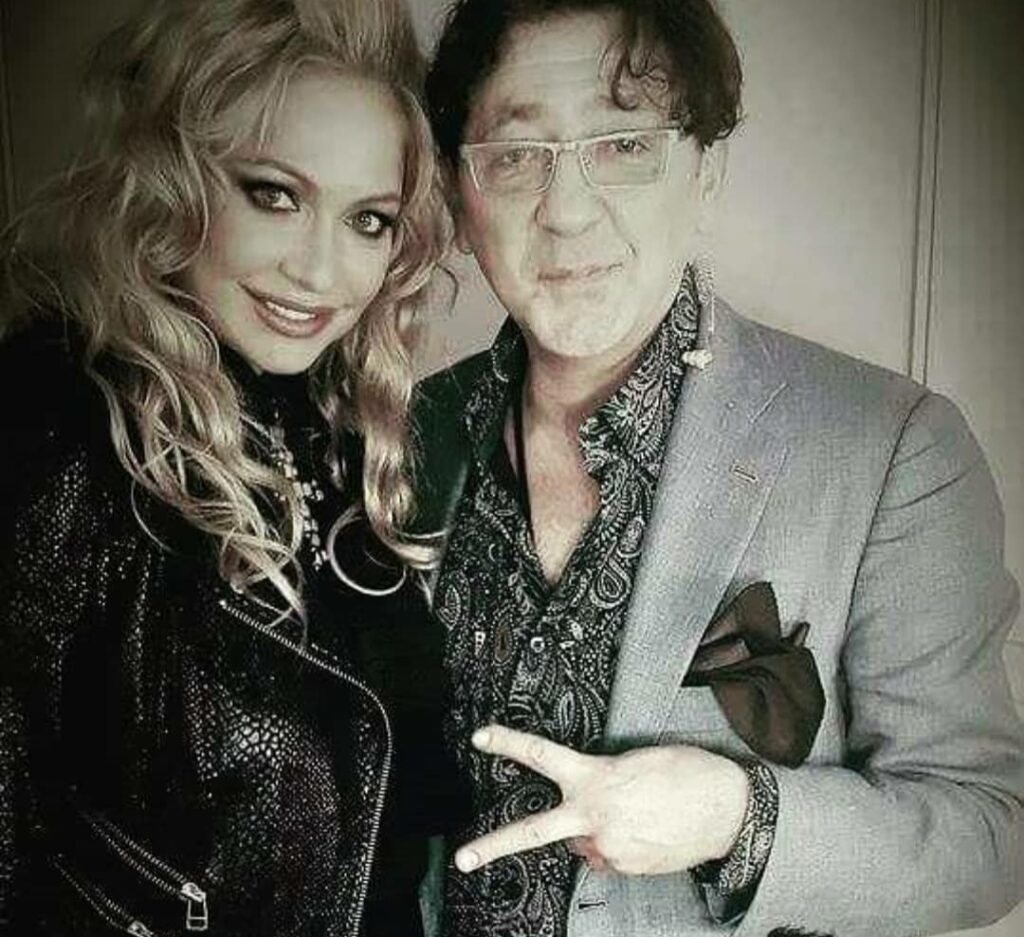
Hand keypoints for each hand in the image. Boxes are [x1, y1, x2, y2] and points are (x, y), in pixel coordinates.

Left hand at [455, 724, 749, 875]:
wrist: (729, 811)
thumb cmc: (689, 775)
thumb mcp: (638, 760)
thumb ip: (602, 779)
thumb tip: (589, 804)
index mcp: (596, 778)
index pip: (542, 755)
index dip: (508, 743)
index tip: (482, 738)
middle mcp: (596, 816)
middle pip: (533, 833)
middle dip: (493, 846)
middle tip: (463, 857)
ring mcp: (610, 848)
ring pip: (583, 842)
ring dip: (594, 831)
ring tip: (634, 814)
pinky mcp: (627, 868)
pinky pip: (608, 855)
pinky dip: (617, 844)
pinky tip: (644, 830)